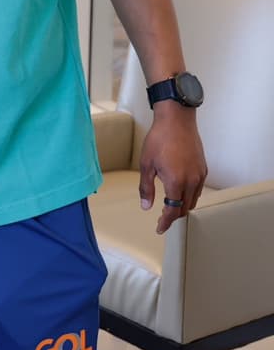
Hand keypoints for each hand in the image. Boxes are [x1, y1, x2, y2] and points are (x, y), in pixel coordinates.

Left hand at [138, 102, 207, 233]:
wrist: (177, 121)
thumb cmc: (159, 140)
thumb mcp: (146, 164)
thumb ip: (146, 187)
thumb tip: (146, 206)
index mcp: (176, 182)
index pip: (173, 210)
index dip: (166, 222)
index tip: (160, 228)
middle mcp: (191, 181)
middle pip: (184, 208)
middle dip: (173, 216)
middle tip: (162, 219)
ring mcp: (200, 175)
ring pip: (193, 200)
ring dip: (182, 206)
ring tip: (170, 207)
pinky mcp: (203, 169)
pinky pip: (198, 189)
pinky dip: (189, 196)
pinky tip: (180, 192)